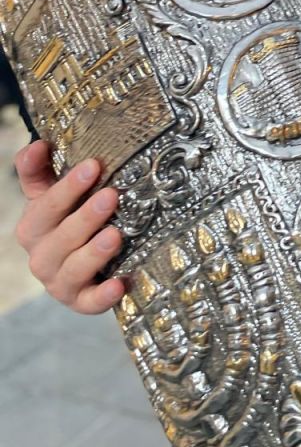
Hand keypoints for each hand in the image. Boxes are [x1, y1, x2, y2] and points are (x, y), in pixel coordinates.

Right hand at [14, 141, 124, 312]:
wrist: (75, 263)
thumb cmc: (65, 218)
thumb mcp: (49, 192)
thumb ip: (39, 168)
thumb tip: (39, 144)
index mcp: (33, 226)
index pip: (46, 205)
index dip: (67, 186)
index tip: (93, 165)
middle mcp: (41, 255)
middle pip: (61, 237)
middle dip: (86, 216)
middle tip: (111, 196)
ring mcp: (59, 281)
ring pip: (73, 269)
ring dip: (94, 253)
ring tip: (115, 235)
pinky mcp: (79, 301)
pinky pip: (89, 303)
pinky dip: (103, 296)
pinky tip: (121, 283)